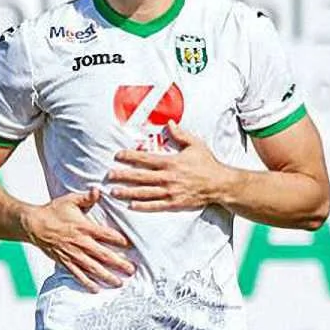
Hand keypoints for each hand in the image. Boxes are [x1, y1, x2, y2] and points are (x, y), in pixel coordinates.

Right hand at [20, 188, 134, 292]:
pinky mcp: (65, 262)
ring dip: (107, 276)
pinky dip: (87, 283)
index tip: (131, 246)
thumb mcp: (70, 200)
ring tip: (119, 283)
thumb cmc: (53, 211)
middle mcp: (80, 243)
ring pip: (93, 268)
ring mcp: (72, 254)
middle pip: (103, 255)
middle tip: (131, 270)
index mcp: (84, 227)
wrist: (33, 225)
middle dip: (118, 263)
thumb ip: (86, 197)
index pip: (106, 234)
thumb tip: (99, 190)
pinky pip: (77, 274)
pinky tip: (97, 289)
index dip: (119, 240)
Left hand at [108, 120, 231, 211]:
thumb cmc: (207, 163)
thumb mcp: (195, 144)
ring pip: (145, 192)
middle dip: (123, 175)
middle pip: (140, 176)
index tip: (118, 156)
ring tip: (114, 192)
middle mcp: (168, 177)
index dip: (130, 157)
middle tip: (109, 175)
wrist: (220, 184)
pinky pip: (156, 205)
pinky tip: (131, 206)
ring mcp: (170, 192)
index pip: (145, 159)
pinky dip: (143, 206)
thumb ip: (180, 134)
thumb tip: (169, 123)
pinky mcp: (175, 203)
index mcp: (171, 162)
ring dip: (128, 192)